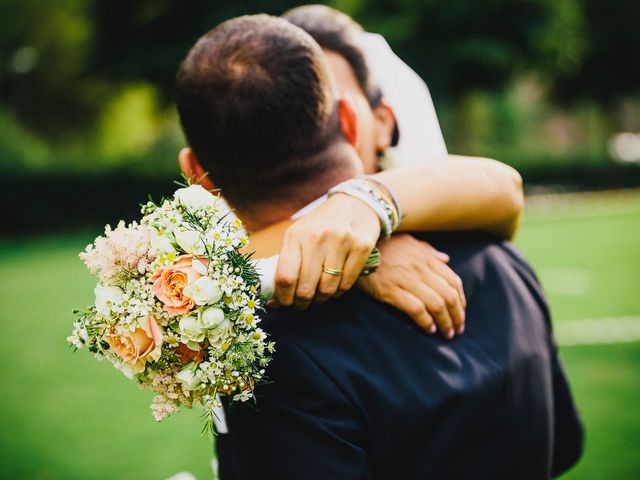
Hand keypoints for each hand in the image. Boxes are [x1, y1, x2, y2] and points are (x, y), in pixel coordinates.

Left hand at [274, 193, 380, 308]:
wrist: (355, 203)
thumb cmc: (320, 226)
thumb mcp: (298, 237)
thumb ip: (286, 266)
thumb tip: (273, 303)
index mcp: (296, 235)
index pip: (284, 277)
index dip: (283, 298)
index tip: (285, 303)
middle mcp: (317, 237)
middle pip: (305, 288)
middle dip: (302, 303)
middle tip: (302, 303)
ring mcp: (341, 241)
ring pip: (327, 289)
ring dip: (322, 298)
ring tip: (320, 293)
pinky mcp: (362, 247)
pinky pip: (347, 284)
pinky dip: (339, 291)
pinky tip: (336, 285)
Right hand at [357, 234, 465, 338]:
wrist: (356, 249)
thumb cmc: (382, 246)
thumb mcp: (407, 241)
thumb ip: (427, 250)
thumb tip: (446, 260)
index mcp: (426, 258)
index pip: (454, 281)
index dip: (461, 301)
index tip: (460, 313)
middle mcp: (420, 268)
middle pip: (449, 296)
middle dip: (457, 316)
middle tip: (457, 330)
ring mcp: (405, 279)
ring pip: (436, 304)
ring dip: (445, 322)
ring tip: (446, 334)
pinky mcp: (390, 290)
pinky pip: (416, 308)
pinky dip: (426, 321)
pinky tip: (429, 329)